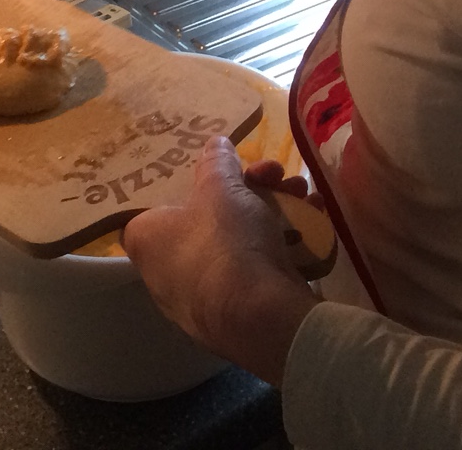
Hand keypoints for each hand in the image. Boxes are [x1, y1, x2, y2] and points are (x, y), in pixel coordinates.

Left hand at [123, 138, 320, 385]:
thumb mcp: (221, 186)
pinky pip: (255, 271)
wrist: (260, 316)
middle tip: (276, 175)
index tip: (223, 169)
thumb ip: (216, 161)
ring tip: (305, 197)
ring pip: (238, 243)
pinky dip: (281, 247)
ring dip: (274, 212)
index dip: (192, 182)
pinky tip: (314, 227)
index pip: (161, 202)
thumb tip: (215, 143)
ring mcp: (200, 300)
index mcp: (147, 240)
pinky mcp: (235, 317)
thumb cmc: (224, 243)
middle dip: (250, 190)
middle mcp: (163, 274)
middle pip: (208, 218)